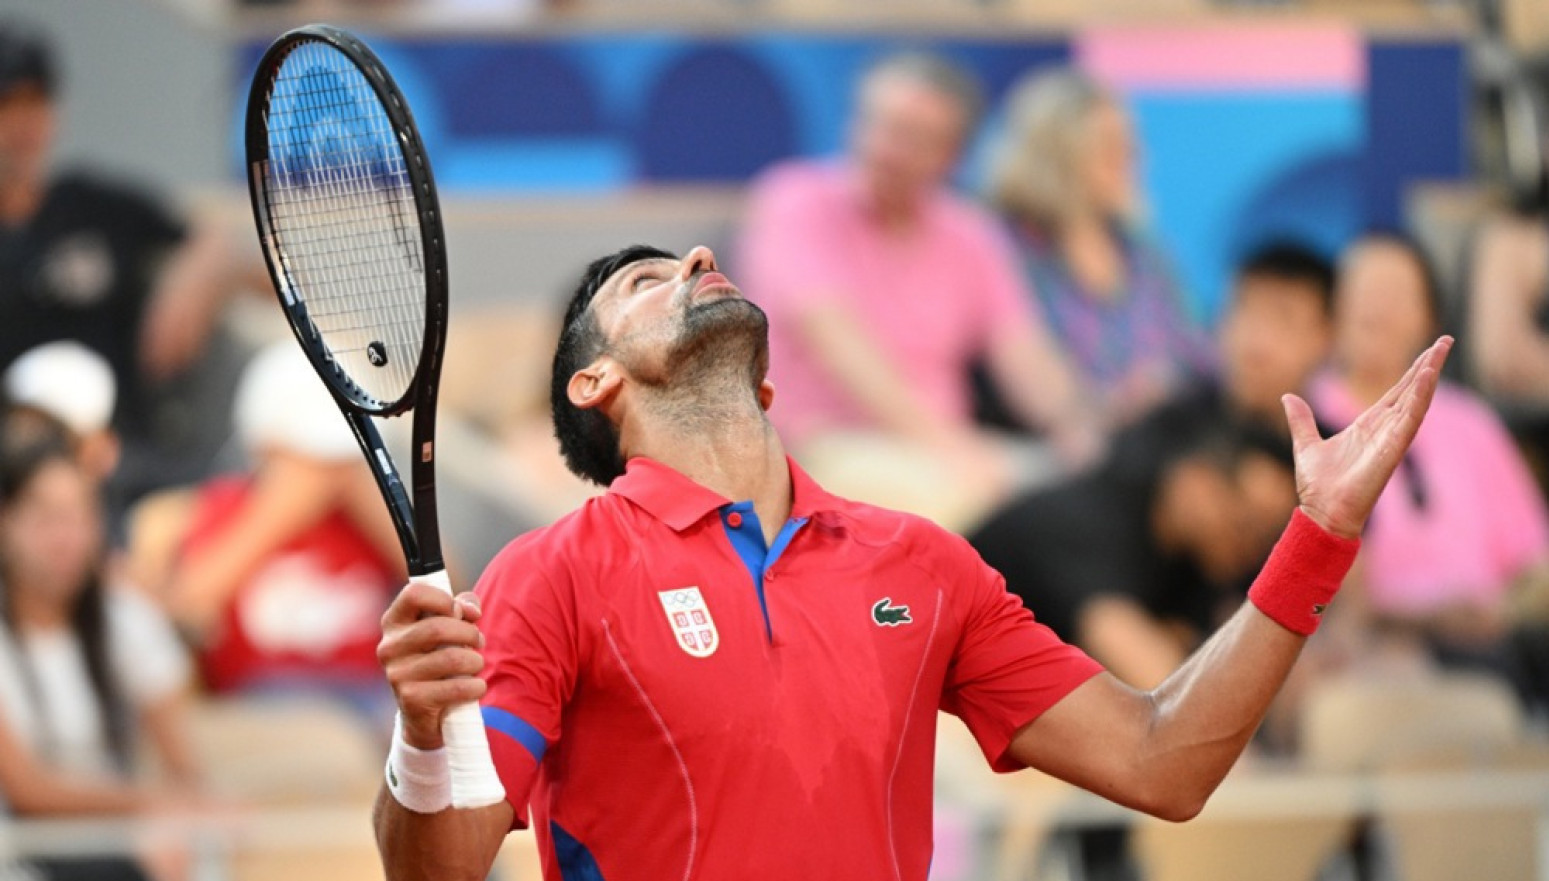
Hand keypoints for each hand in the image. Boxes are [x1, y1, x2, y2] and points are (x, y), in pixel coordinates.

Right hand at [377, 582, 485, 749]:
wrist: (423, 715)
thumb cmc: (437, 661)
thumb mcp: (447, 630)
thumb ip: (461, 608)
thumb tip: (471, 608)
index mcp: (394, 622)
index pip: (414, 593)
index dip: (444, 599)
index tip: (459, 612)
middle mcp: (389, 646)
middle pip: (439, 627)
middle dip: (469, 634)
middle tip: (478, 642)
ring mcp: (397, 674)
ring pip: (452, 658)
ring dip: (475, 661)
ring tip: (475, 665)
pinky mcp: (411, 699)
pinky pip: (456, 687)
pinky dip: (475, 686)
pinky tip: (475, 687)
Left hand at [1283, 336, 1451, 538]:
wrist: (1321, 511)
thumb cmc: (1319, 486)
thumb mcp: (1306, 445)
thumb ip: (1301, 421)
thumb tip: (1288, 397)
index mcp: (1367, 426)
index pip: (1396, 393)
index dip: (1411, 373)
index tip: (1427, 352)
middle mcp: (1384, 429)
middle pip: (1411, 391)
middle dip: (1428, 365)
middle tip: (1446, 340)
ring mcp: (1391, 438)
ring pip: (1416, 400)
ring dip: (1429, 374)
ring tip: (1441, 349)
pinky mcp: (1393, 448)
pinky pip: (1411, 418)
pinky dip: (1420, 397)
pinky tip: (1428, 376)